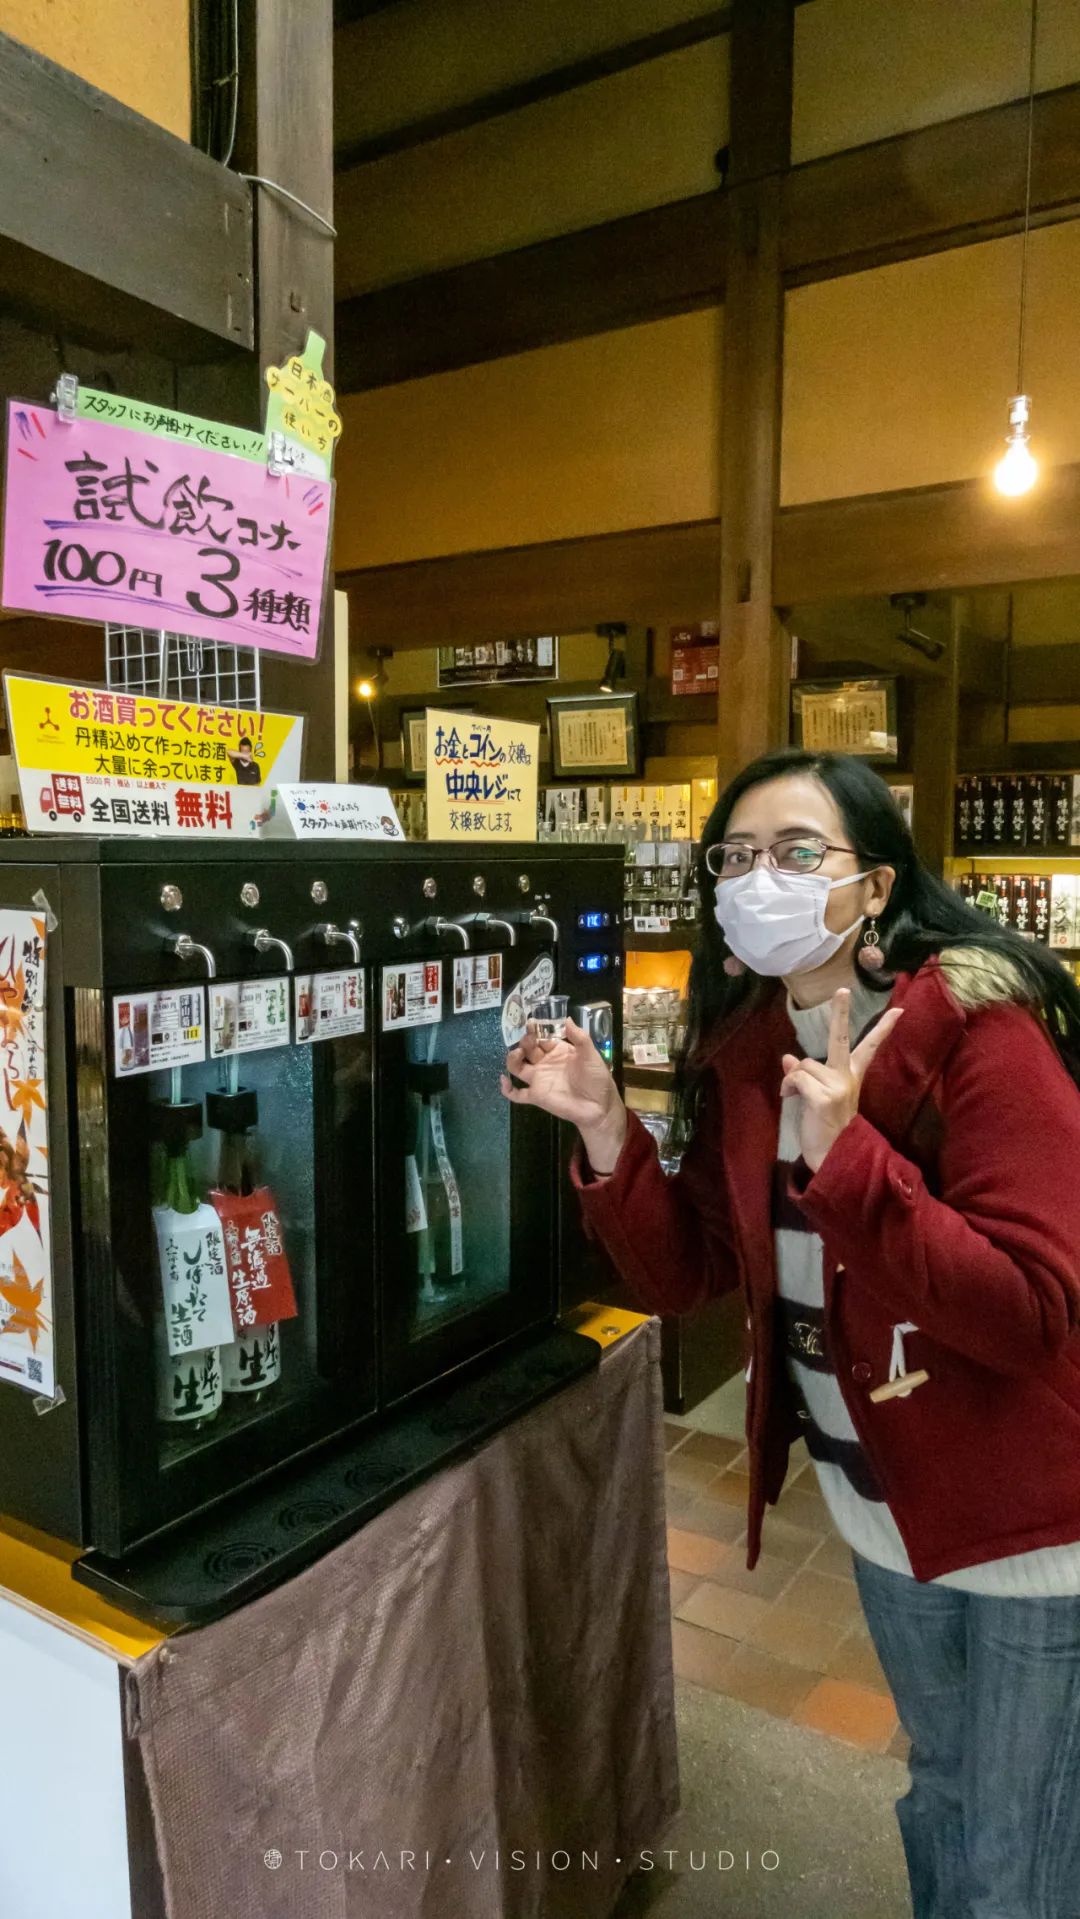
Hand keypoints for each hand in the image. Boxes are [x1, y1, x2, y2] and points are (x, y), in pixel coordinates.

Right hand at [501, 1018, 626, 1171]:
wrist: (600, 1106)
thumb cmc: (596, 1078)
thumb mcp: (590, 1054)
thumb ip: (579, 1037)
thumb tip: (566, 1018)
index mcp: (558, 1051)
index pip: (541, 1037)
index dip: (535, 1030)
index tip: (530, 1022)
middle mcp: (545, 1063)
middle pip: (527, 1049)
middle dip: (524, 1041)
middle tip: (527, 1038)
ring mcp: (539, 1079)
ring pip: (517, 1067)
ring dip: (513, 1058)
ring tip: (518, 1053)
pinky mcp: (536, 1096)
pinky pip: (517, 1094)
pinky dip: (507, 1089)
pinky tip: (504, 1080)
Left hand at [781, 988, 903, 1173]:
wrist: (833, 1158)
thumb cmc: (826, 1128)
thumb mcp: (816, 1098)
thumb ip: (807, 1076)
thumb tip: (788, 1058)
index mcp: (851, 1077)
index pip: (868, 1048)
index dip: (883, 1029)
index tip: (899, 1010)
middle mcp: (847, 1077)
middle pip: (840, 1038)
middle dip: (840, 1012)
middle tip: (842, 989)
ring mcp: (837, 1086)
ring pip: (804, 1065)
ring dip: (792, 1079)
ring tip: (792, 1097)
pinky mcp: (824, 1097)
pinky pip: (796, 1078)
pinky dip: (787, 1087)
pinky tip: (789, 1099)